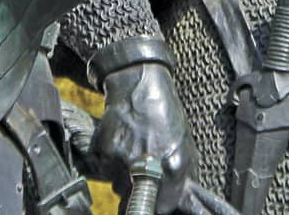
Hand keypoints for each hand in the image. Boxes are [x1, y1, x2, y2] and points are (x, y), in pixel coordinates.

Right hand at [95, 62, 198, 214]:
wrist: (139, 85)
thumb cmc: (164, 114)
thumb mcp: (185, 144)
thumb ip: (182, 176)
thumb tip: (176, 199)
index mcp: (173, 166)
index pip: (161, 208)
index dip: (157, 203)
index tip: (154, 198)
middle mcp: (148, 167)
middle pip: (135, 200)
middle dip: (137, 190)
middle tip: (140, 170)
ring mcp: (123, 161)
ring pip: (117, 187)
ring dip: (122, 177)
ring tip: (131, 153)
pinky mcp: (103, 152)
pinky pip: (103, 171)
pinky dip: (108, 163)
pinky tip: (119, 144)